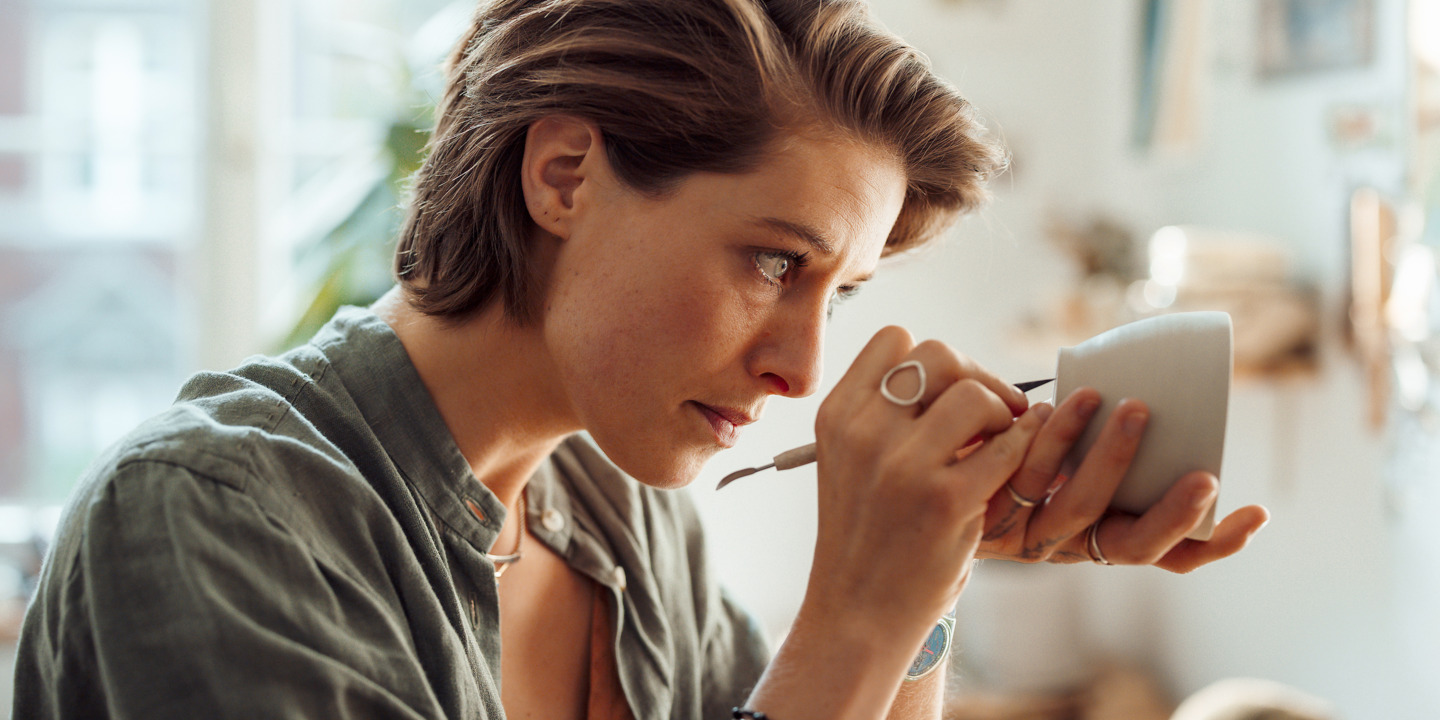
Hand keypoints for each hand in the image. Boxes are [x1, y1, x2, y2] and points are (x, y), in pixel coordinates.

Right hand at [803, 327, 1045, 638]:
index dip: (934, 360)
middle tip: (993, 414)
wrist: (857, 615)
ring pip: (974, 393)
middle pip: (939, 354)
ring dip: (1002, 412)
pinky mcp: (946, 501)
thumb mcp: (850, 464)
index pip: (894, 339)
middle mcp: (863, 433)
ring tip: (1002, 443)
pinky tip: (1018, 466)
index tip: (949, 395)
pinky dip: (1025, 447)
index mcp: (837, 417)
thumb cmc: (867, 537)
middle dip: (977, 376)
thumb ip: (882, 415)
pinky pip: (1007, 444)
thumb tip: (955, 369)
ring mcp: (903, 467)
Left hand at [975, 387, 1269, 571]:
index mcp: (1102, 537)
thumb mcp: (1072, 457)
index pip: (1170, 555)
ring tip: (1123, 405)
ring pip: (1075, 506)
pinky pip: (1021, 480)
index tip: (1258, 513)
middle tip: (1206, 477)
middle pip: (1132, 546)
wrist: (929, 490)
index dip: (1215, 542)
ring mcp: (1028, 535)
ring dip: (1103, 455)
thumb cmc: (1019, 459)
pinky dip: (1041, 441)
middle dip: (1170, 513)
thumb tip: (1149, 377)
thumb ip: (1107, 437)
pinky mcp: (987, 514)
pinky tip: (1046, 410)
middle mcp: (1071, 545)